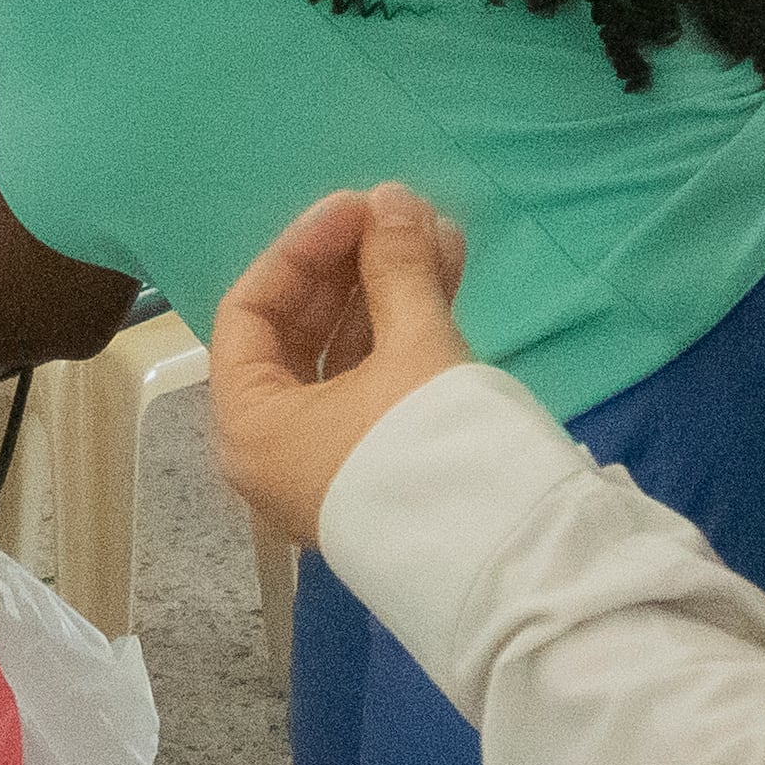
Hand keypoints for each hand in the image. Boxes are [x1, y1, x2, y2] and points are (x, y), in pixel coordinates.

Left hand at [206, 183, 472, 550]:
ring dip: (387, 289)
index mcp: (250, 427)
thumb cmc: (434, 452)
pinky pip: (377, 382)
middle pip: (298, 331)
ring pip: (346, 354)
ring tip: (437, 231)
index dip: (302, 249)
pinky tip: (446, 274)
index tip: (358, 205)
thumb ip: (396, 268)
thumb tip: (392, 200)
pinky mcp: (379, 465)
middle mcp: (276, 448)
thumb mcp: (414, 348)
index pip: (250, 313)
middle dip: (352, 265)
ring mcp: (330, 460)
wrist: (515, 564)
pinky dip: (405, 329)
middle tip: (400, 213)